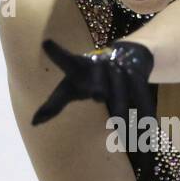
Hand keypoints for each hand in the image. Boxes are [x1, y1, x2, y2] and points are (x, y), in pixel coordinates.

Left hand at [31, 39, 156, 126]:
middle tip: (97, 95)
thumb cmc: (89, 77)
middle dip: (98, 86)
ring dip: (121, 110)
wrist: (128, 57)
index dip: (57, 54)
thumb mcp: (71, 87)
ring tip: (119, 127)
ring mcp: (121, 71)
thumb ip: (54, 105)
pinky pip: (141, 102)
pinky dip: (143, 120)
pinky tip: (146, 136)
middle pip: (99, 81)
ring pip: (121, 95)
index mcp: (80, 68)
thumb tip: (33, 123)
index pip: (66, 61)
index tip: (46, 44)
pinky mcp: (139, 79)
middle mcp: (100, 66)